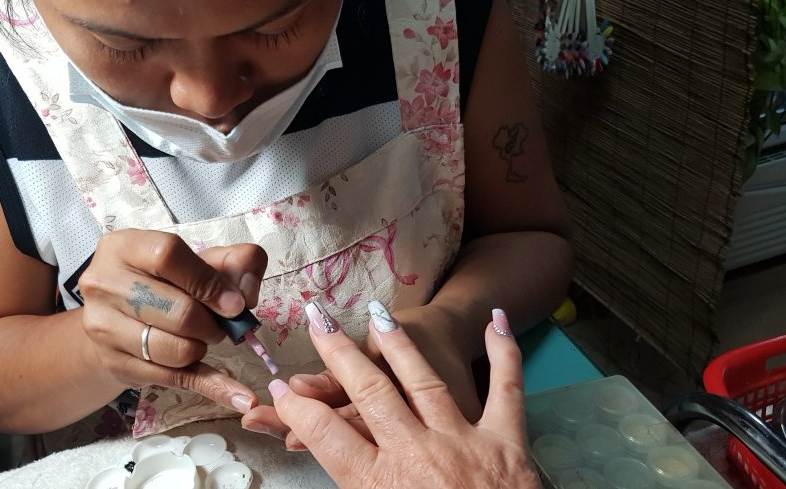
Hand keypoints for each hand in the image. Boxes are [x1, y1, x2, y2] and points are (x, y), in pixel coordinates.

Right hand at [78, 229, 266, 413]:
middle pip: (179, 312)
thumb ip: (236, 262)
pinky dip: (214, 387)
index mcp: (124, 247)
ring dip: (202, 348)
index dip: (209, 283)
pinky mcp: (116, 364)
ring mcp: (104, 327)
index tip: (235, 304)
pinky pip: (175, 380)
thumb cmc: (164, 282)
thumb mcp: (199, 260)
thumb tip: (248, 295)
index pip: (169, 257)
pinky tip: (240, 397)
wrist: (116, 317)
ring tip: (199, 337)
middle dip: (212, 324)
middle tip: (218, 324)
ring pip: (176, 350)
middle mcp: (104, 284)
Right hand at [269, 308, 541, 488]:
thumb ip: (356, 486)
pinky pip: (506, 389)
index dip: (295, 409)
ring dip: (397, 345)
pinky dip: (504, 354)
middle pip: (369, 392)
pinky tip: (495, 322)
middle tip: (317, 318)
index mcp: (381, 486)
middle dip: (337, 352)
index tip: (278, 389)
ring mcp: (464, 444)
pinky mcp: (507, 442)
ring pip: (423, 381)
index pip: (325, 435)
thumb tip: (330, 457)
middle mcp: (418, 457)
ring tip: (376, 315)